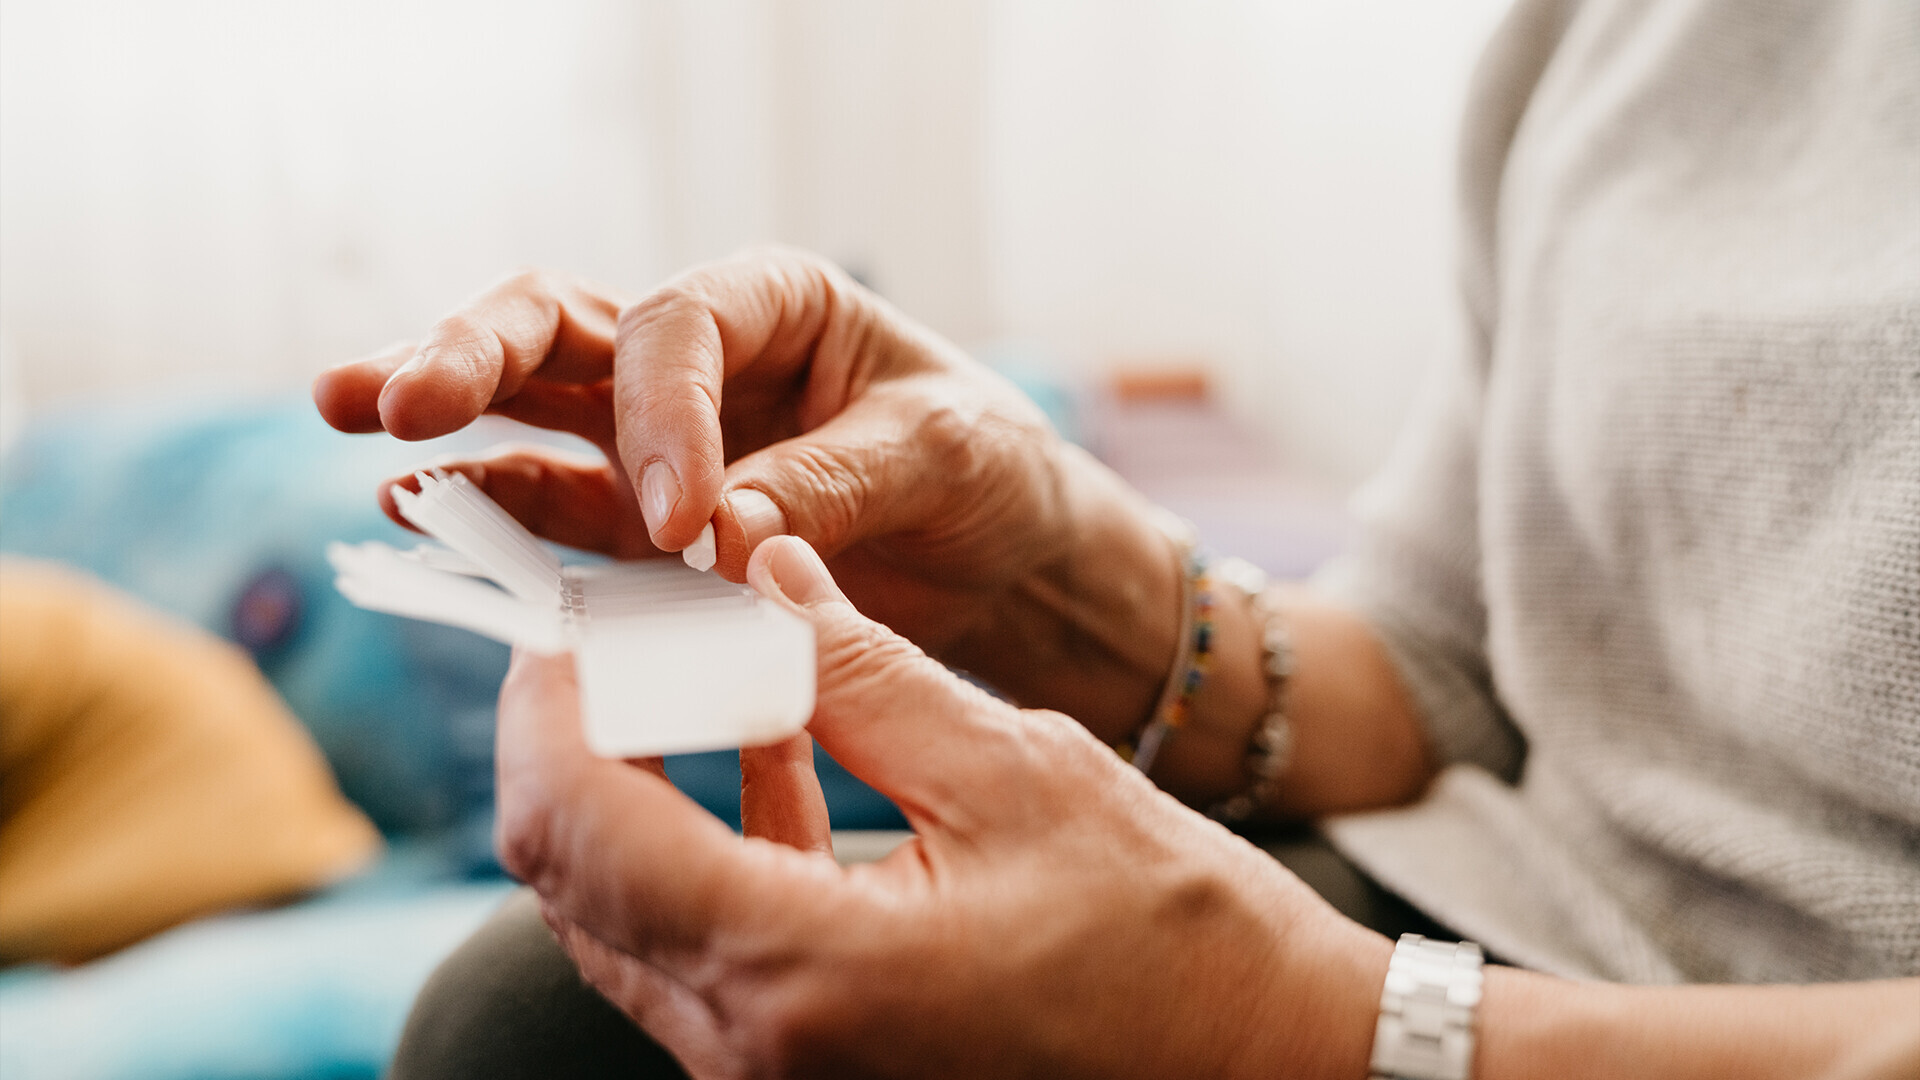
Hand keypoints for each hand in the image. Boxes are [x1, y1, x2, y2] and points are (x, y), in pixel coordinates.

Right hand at [312, 251, 1099, 658]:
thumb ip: (831, 485)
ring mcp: (656, 438)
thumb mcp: (943, 457)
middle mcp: (701, 358)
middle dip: (475, 354)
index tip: (685, 523)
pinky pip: (557, 509)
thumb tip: (717, 538)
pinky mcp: (644, 523)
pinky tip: (420, 514)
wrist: (1004, 557)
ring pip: (529, 405)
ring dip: (444, 421)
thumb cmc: (986, 472)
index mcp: (776, 303)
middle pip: (561, 329)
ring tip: (360, 430)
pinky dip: (496, 515)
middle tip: (401, 399)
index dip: (662, 416)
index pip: (678, 330)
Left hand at [495, 535, 1389, 1079]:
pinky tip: (779, 751)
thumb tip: (764, 572)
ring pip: (629, 916)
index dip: (550, 701)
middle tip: (632, 629)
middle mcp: (757, 1048)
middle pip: (574, 877)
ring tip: (709, 669)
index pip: (577, 825)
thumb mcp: (1019, 773)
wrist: (1269, 1073)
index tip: (577, 614)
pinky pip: (707, 952)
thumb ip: (864, 672)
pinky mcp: (811, 1071)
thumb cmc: (1178, 942)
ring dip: (642, 785)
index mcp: (798, 971)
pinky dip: (713, 843)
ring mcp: (776, 1077)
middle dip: (580, 735)